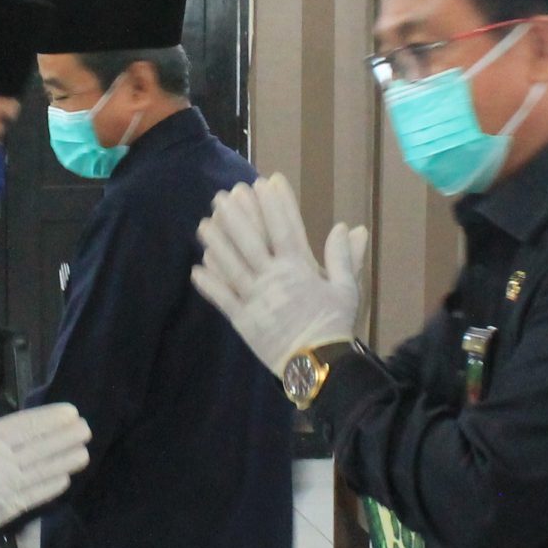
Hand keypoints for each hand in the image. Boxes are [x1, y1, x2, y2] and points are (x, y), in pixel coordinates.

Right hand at [0, 377, 90, 537]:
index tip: (70, 413)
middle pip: (41, 447)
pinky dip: (52, 487)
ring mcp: (10, 486)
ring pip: (44, 470)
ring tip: (84, 452)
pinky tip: (66, 480)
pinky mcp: (10, 508)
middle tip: (86, 429)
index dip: (50, 419)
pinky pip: (36, 495)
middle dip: (65, 438)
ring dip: (66, 460)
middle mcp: (5, 461)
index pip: (26, 426)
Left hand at [189, 173, 367, 375]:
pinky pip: (222, 299)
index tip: (265, 181)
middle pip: (251, 241)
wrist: (318, 365)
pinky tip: (197, 268)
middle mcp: (274, 279)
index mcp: (300, 269)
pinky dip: (209, 284)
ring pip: (231, 265)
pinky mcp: (243, 320)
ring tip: (204, 224)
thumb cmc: (334, 325)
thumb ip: (345, 257)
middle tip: (223, 195)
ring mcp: (255, 299)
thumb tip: (350, 227)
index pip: (286, 228)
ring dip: (217, 244)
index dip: (276, 204)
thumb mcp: (347, 289)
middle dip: (237, 216)